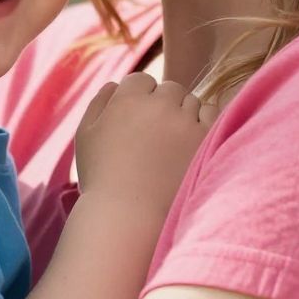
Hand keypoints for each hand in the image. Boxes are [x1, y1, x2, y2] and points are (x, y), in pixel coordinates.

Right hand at [72, 73, 216, 233]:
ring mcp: (185, 121)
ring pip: (192, 101)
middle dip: (164, 105)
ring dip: (185, 115)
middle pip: (169, 89)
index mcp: (127, 99)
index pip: (142, 80)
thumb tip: (115, 84)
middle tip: (156, 136)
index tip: (137, 124)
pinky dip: (204, 123)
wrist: (129, 217)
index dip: (139, 99)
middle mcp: (158, 104)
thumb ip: (99, 102)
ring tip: (172, 146)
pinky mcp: (205, 138)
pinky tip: (191, 144)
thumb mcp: (87, 136)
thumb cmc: (103, 179)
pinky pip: (212, 114)